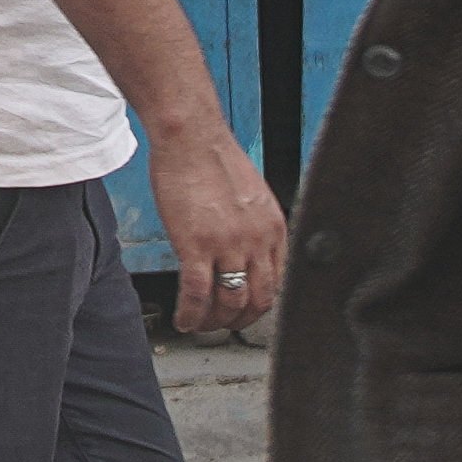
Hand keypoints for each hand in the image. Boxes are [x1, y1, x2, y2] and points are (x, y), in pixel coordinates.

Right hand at [145, 113, 284, 341]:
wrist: (191, 137)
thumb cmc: (212, 158)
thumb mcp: (251, 195)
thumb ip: (254, 226)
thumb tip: (246, 250)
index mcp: (274, 227)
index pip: (278, 282)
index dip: (260, 304)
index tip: (245, 309)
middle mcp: (257, 240)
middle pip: (259, 299)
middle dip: (241, 319)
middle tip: (224, 323)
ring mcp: (228, 244)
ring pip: (230, 302)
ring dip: (215, 321)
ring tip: (200, 324)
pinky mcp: (197, 245)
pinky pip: (198, 294)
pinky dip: (191, 314)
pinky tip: (183, 320)